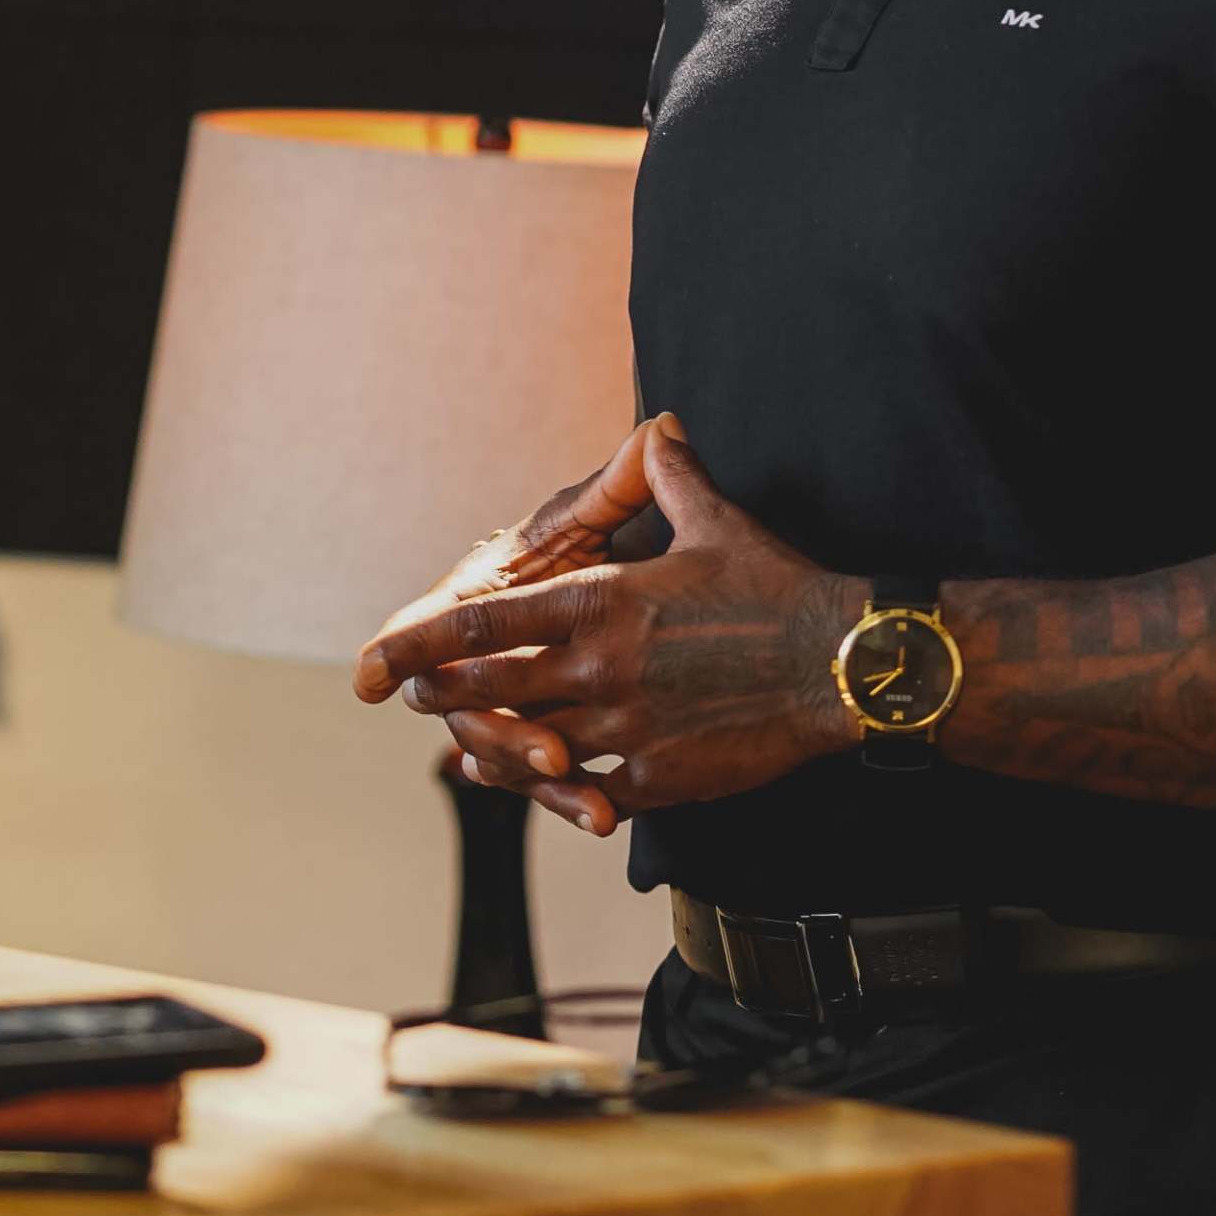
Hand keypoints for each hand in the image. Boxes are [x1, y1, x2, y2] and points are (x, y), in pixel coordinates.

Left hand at [355, 420, 868, 835]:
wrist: (842, 667)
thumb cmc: (778, 589)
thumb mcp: (715, 521)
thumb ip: (669, 476)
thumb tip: (659, 426)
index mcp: (600, 602)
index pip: (483, 626)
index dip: (420, 645)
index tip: (374, 662)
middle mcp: (597, 668)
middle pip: (489, 691)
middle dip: (443, 695)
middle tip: (407, 699)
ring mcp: (622, 730)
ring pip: (528, 746)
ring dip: (495, 745)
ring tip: (467, 746)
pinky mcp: (654, 779)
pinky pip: (583, 789)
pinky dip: (555, 785)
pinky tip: (544, 779)